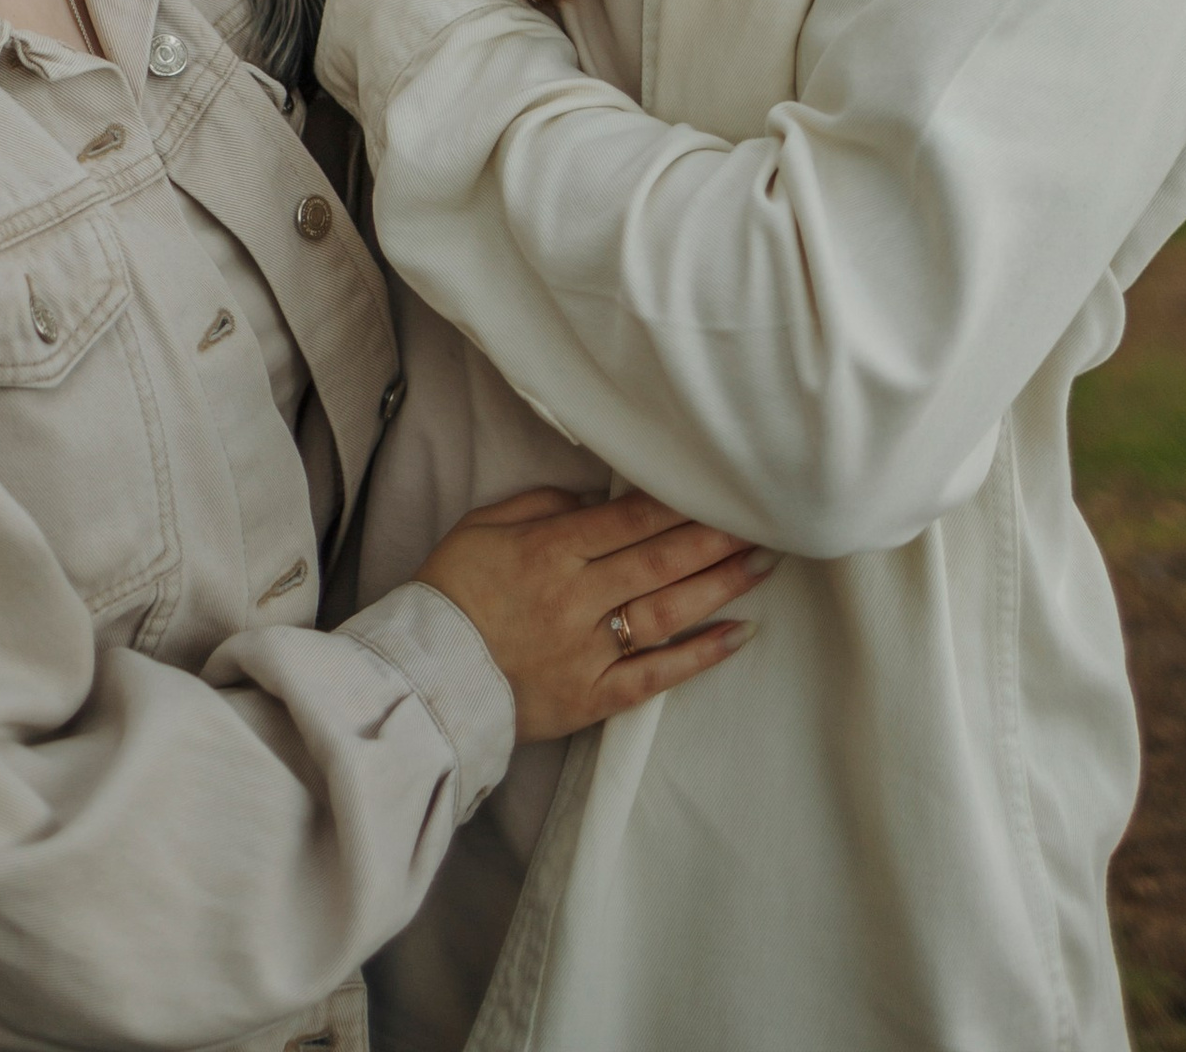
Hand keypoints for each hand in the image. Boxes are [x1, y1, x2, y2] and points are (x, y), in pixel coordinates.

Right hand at [417, 485, 772, 745]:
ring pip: (665, 614)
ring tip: (761, 566)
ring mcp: (587, 653)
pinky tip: (737, 636)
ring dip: (718, 587)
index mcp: (549, 551)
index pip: (628, 520)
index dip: (678, 502)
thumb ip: (542, 506)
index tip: (718, 485)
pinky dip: (697, 658)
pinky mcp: (591, 699)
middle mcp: (575, 600)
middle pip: (658, 561)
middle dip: (714, 537)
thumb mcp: (483, 527)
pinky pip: (653, 677)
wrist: (423, 678)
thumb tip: (595, 502)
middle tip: (762, 518)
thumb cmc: (451, 591)